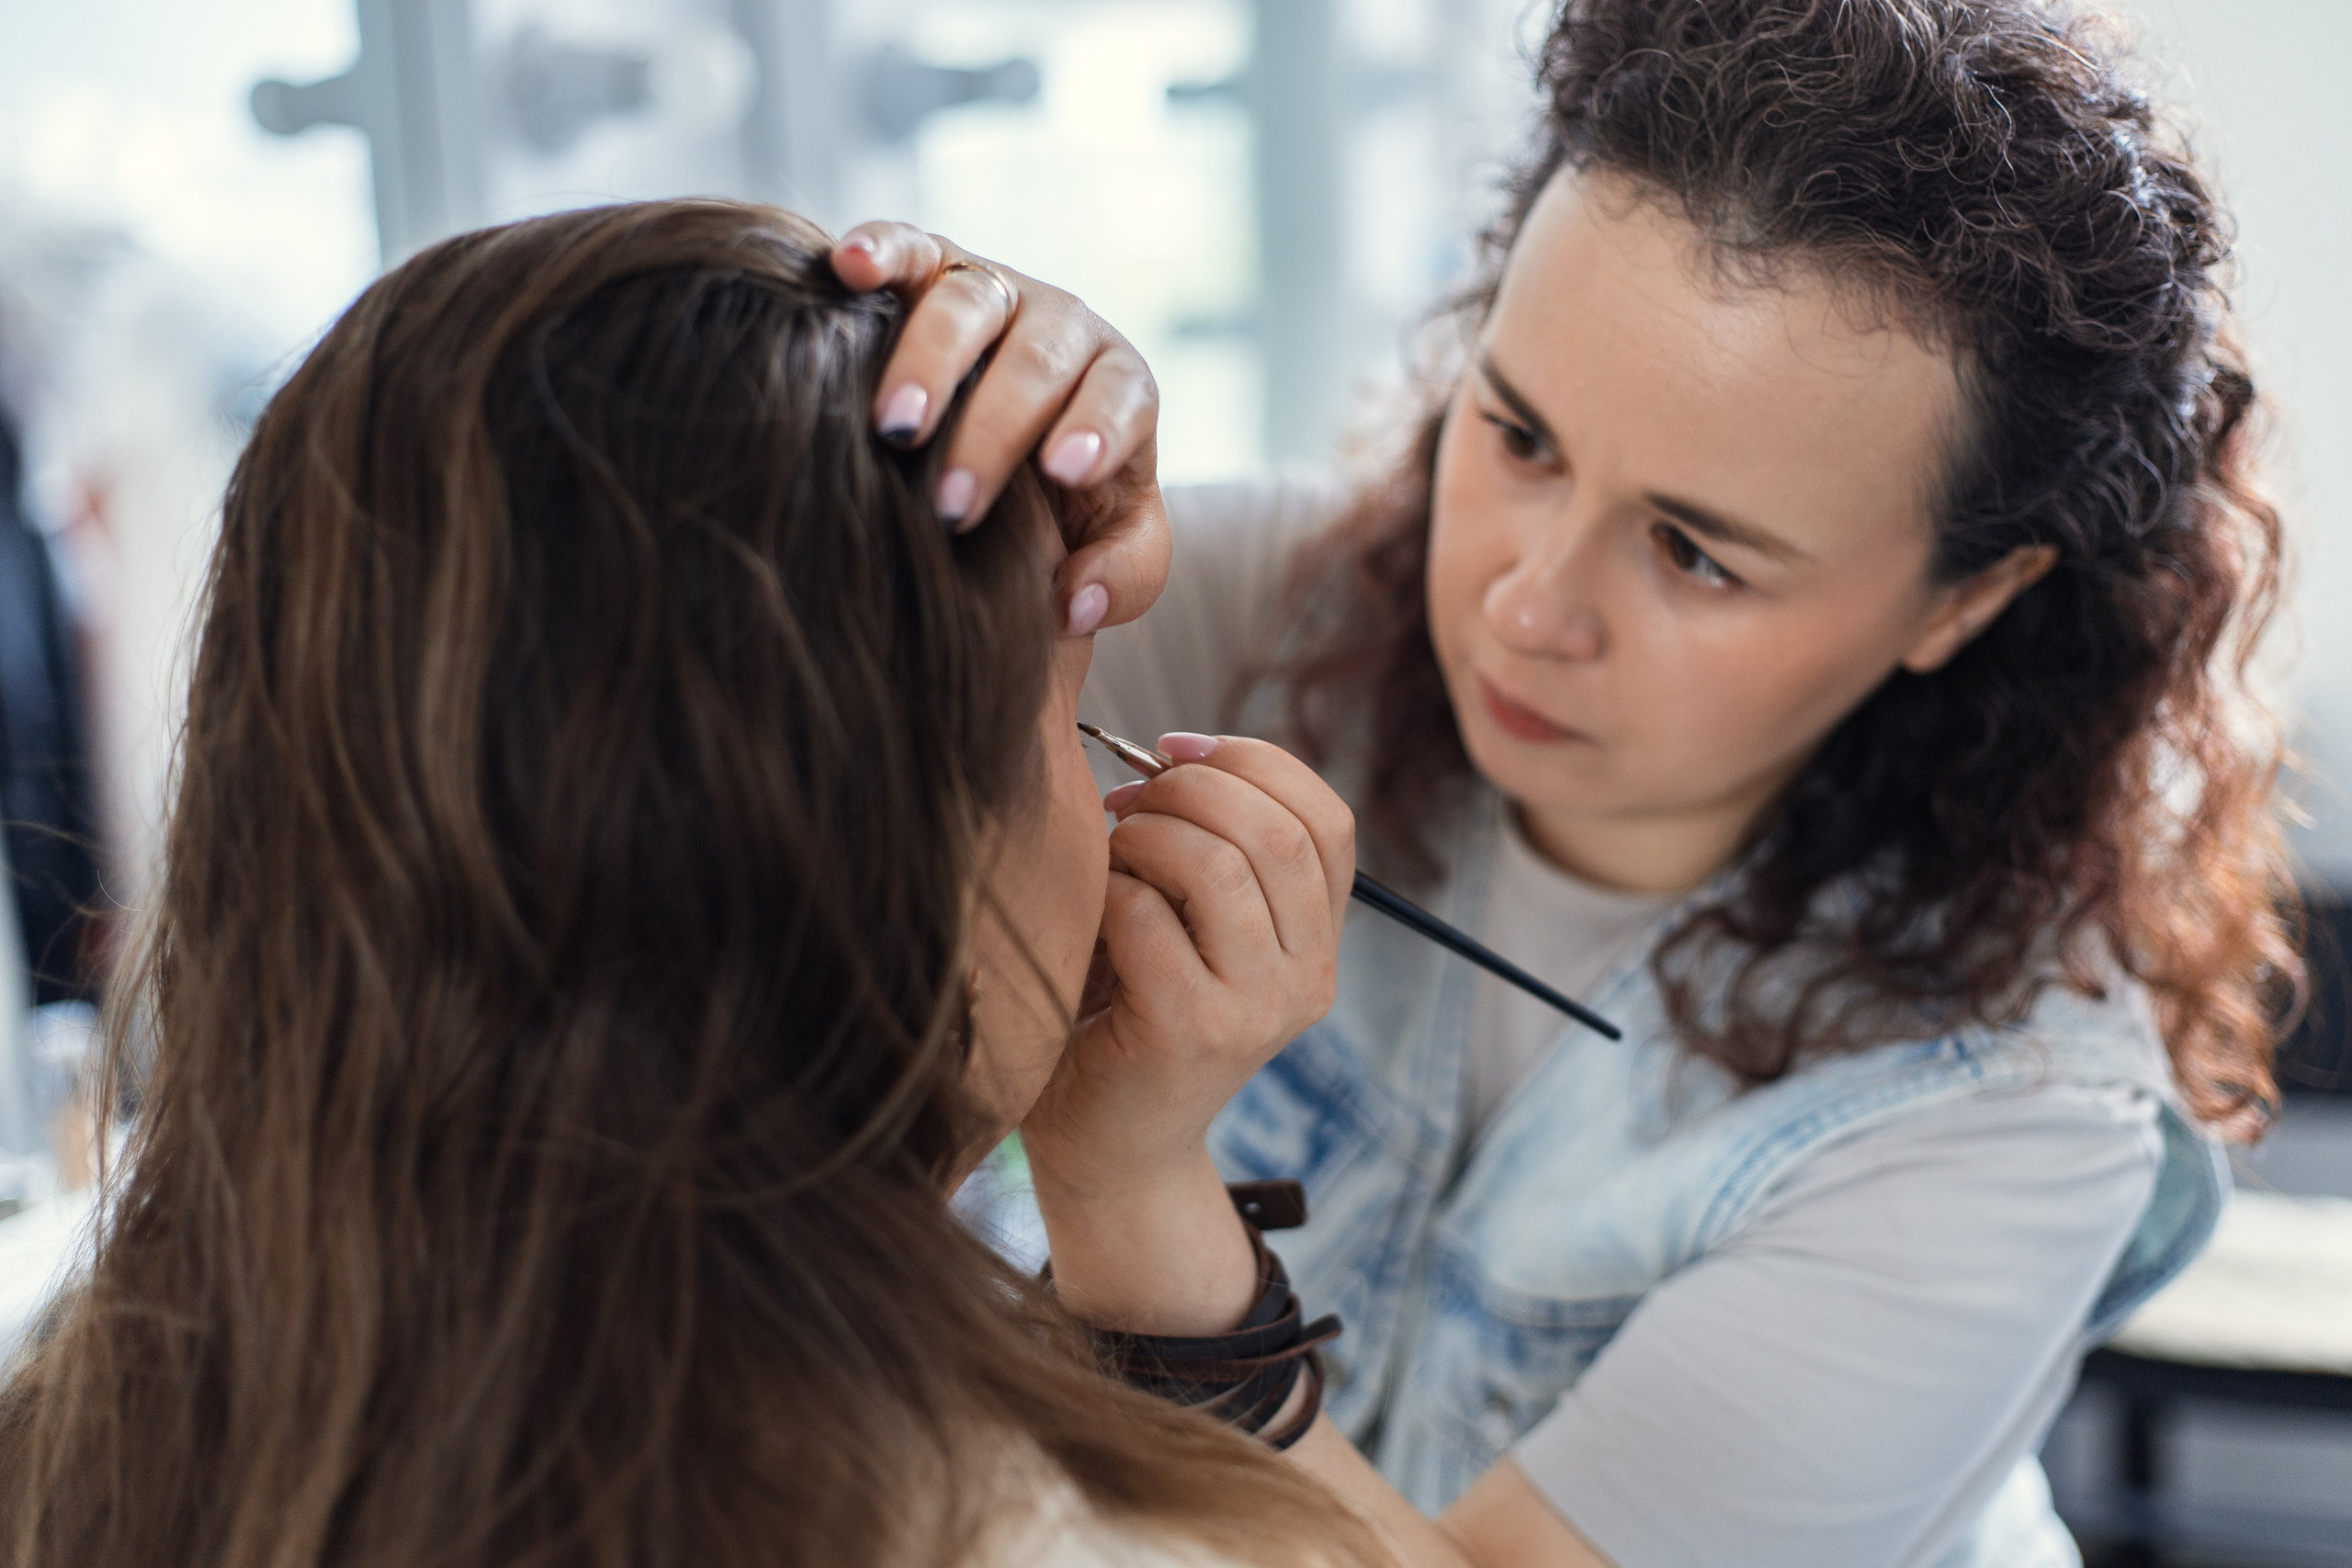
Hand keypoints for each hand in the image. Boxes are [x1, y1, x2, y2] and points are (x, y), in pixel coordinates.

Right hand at [830, 222, 1168, 637]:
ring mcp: (993, 291)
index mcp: (1119, 384)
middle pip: (1036, 360)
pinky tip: (850, 267)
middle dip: (993, 433)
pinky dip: (880, 248)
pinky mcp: (928, 265)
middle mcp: (1061, 327)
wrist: (1006, 447)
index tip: (1063, 472)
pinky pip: (907, 245)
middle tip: (952, 507)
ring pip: (967, 304)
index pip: (1122, 394)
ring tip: (896, 430)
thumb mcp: (1112, 543)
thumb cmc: (1066, 503)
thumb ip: (1120, 576)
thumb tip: (1074, 606)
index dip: (1096, 425)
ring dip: (931, 364)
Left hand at [1022, 733, 1354, 1197]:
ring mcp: (1258, 1011)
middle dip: (1191, 789)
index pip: (1327, 820)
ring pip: (1223, 868)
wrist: (1108, 1147)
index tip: (1176, 748)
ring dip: (1147, 836)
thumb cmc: (1131, 1012)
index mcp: (1319, 942)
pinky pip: (1150, 918)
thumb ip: (1212, 848)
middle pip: (1280, 833)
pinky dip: (1109, 889)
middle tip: (1126, 803)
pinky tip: (1089, 910)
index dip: (1255, 762)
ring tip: (1108, 854)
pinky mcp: (1192, 1033)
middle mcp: (1308, 979)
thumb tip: (1173, 750)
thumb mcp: (1194, 923)